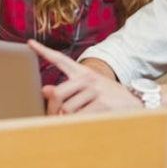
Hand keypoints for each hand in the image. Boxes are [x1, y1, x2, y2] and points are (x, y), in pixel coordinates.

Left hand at [27, 40, 142, 114]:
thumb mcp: (90, 91)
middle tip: (53, 118)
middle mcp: (88, 78)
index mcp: (83, 73)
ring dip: (67, 120)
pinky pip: (79, 117)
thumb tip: (44, 90)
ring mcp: (96, 90)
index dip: (44, 51)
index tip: (29, 43)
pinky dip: (77, 124)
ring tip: (77, 121)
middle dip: (51, 109)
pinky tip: (86, 123)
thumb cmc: (109, 99)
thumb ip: (67, 91)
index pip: (60, 59)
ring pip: (66, 109)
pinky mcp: (102, 103)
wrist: (137, 103)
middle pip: (57, 93)